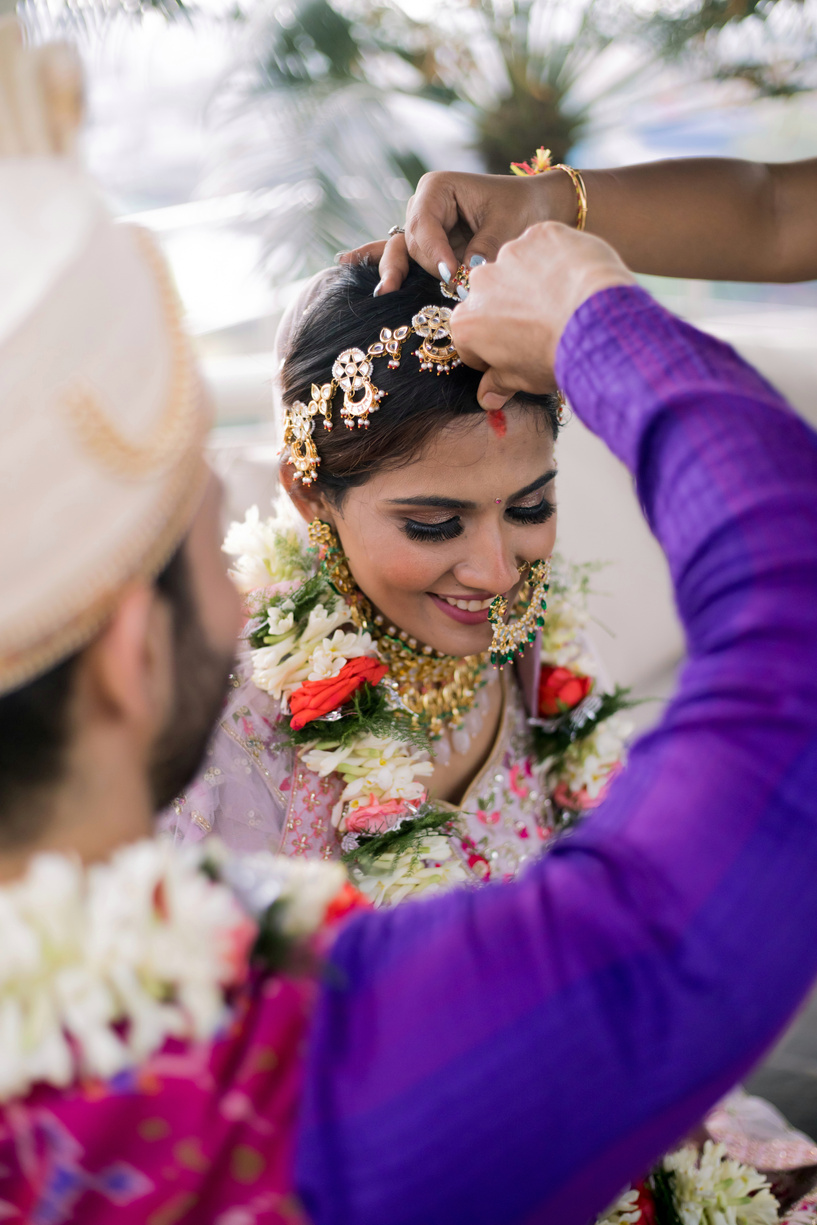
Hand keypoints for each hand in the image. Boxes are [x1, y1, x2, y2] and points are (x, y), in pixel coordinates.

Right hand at [338, 168, 576, 292]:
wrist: (536, 209)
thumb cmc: (523, 209)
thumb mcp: (507, 225)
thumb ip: (483, 249)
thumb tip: (464, 274)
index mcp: (438, 189)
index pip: (424, 226)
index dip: (435, 252)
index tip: (452, 274)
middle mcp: (422, 204)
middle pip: (410, 243)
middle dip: (424, 266)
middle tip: (445, 285)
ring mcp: (420, 225)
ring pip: (400, 252)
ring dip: (392, 272)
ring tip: (383, 291)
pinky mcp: (425, 244)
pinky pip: (396, 253)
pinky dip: (375, 260)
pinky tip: (344, 262)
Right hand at [451, 222, 634, 408]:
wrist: (597, 324)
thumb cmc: (555, 356)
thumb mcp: (523, 380)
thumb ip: (499, 385)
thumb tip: (487, 399)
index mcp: (467, 324)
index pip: (469, 337)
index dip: (490, 349)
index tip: (512, 353)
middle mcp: (480, 284)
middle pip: (491, 296)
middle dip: (508, 308)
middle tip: (541, 324)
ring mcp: (510, 254)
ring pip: (517, 266)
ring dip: (532, 279)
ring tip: (563, 300)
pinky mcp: (540, 233)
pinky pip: (544, 244)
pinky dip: (557, 257)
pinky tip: (574, 276)